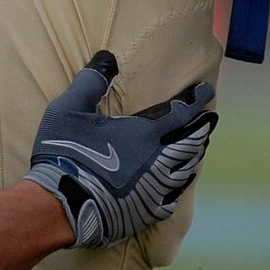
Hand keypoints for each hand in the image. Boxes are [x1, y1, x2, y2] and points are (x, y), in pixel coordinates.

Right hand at [24, 52, 216, 248]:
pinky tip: (176, 186)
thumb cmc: (65, 154)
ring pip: (185, 170)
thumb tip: (107, 57)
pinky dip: (177, 188)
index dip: (195, 100)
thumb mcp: (70, 109)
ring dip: (193, 156)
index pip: (180, 112)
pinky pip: (171, 200)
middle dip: (202, 129)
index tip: (206, 90)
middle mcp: (157, 160)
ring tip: (197, 149)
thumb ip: (91, 81)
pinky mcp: (145, 212)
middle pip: (191, 142)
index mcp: (144, 134)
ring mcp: (154, 188)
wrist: (60, 205)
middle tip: (209, 121)